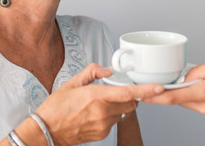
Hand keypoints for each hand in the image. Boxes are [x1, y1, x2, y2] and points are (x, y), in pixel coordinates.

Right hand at [35, 63, 163, 145]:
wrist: (45, 132)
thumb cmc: (56, 107)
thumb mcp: (72, 82)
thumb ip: (92, 72)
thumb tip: (108, 71)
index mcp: (96, 97)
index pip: (128, 93)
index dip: (146, 90)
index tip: (160, 87)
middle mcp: (103, 113)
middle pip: (131, 103)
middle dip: (131, 95)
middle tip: (119, 89)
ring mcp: (103, 125)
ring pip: (124, 112)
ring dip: (121, 105)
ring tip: (101, 102)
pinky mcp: (101, 134)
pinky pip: (115, 121)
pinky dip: (112, 114)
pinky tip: (96, 112)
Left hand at [144, 60, 204, 118]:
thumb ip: (198, 71)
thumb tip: (186, 76)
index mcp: (204, 94)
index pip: (173, 98)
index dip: (156, 97)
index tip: (145, 94)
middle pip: (179, 100)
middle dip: (170, 91)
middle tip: (164, 81)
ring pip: (190, 102)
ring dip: (186, 92)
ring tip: (195, 80)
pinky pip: (200, 104)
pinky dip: (197, 95)